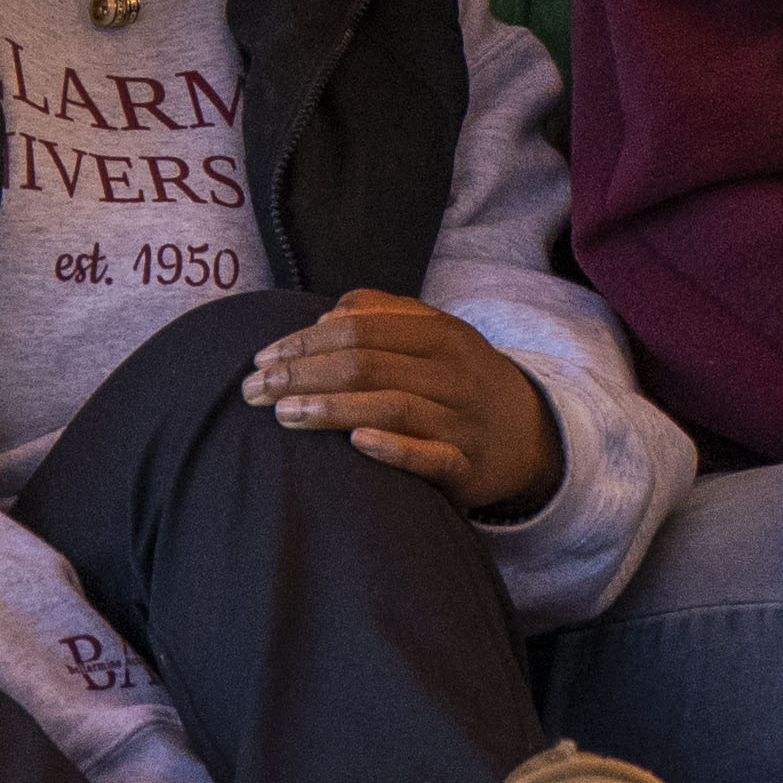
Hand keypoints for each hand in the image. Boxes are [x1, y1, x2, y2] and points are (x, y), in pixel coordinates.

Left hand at [246, 292, 559, 518]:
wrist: (529, 436)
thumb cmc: (460, 380)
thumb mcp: (436, 334)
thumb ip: (383, 314)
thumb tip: (324, 318)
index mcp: (441, 334)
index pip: (361, 328)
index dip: (306, 341)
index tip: (261, 358)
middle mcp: (453, 373)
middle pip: (367, 365)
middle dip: (302, 375)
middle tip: (254, 391)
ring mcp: (462, 421)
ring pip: (393, 407)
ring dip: (332, 410)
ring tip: (282, 415)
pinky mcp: (466, 468)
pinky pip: (431, 458)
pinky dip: (394, 449)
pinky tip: (356, 444)